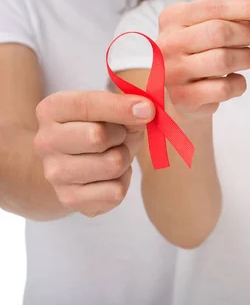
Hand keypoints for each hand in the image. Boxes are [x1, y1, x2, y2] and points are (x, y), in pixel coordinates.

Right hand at [34, 91, 154, 216]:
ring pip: (112, 164)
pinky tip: (112, 176)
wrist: (77, 165)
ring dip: (124, 159)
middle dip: (121, 136)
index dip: (120, 107)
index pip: (86, 104)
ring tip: (114, 155)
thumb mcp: (114, 111)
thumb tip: (145, 111)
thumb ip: (128, 107)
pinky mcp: (70, 199)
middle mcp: (46, 142)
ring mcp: (54, 174)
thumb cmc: (101, 129)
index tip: (148, 109)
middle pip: (98, 137)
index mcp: (52, 110)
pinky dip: (123, 181)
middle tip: (120, 137)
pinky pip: (116, 191)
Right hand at [157, 0, 249, 116]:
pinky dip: (239, 83)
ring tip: (243, 59)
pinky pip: (225, 88)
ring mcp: (173, 72)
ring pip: (224, 60)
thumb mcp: (210, 24)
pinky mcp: (185, 98)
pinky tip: (233, 79)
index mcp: (175, 16)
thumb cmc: (202, 50)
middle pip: (219, 32)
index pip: (216, 6)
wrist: (181, 92)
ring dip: (245, 58)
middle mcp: (169, 43)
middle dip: (247, 34)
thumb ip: (237, 14)